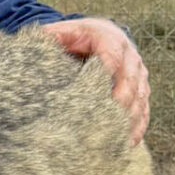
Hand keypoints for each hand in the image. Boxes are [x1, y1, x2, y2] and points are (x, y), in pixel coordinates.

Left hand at [40, 17, 148, 145]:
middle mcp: (129, 55)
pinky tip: (128, 142)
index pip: (111, 56)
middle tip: (109, 123)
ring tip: (118, 138)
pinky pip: (144, 108)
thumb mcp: (61, 33)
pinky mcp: (142, 89)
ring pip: (140, 97)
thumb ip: (49, 37)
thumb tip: (30, 47)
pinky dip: (138, 126)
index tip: (98, 95)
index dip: (106, 75)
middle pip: (130, 80)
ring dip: (130, 118)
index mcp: (109, 37)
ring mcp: (139, 73)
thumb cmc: (74, 38)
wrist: (97, 36)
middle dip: (121, 102)